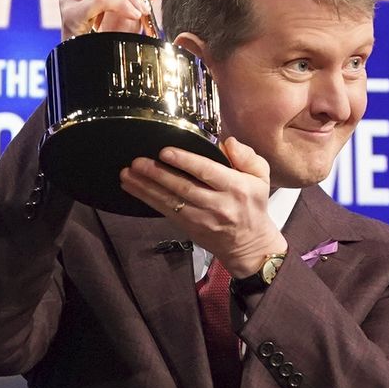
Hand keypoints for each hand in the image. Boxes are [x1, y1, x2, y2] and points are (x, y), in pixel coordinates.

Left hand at [119, 137, 288, 276]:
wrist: (250, 245)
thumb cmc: (252, 207)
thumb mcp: (260, 177)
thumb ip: (246, 156)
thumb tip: (227, 142)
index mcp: (235, 188)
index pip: (207, 171)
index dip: (184, 161)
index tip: (165, 152)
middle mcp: (217, 204)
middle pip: (183, 187)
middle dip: (157, 174)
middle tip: (138, 162)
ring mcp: (201, 218)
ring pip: (169, 201)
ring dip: (146, 187)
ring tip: (128, 174)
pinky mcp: (189, 227)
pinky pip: (165, 212)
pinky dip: (147, 199)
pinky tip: (133, 188)